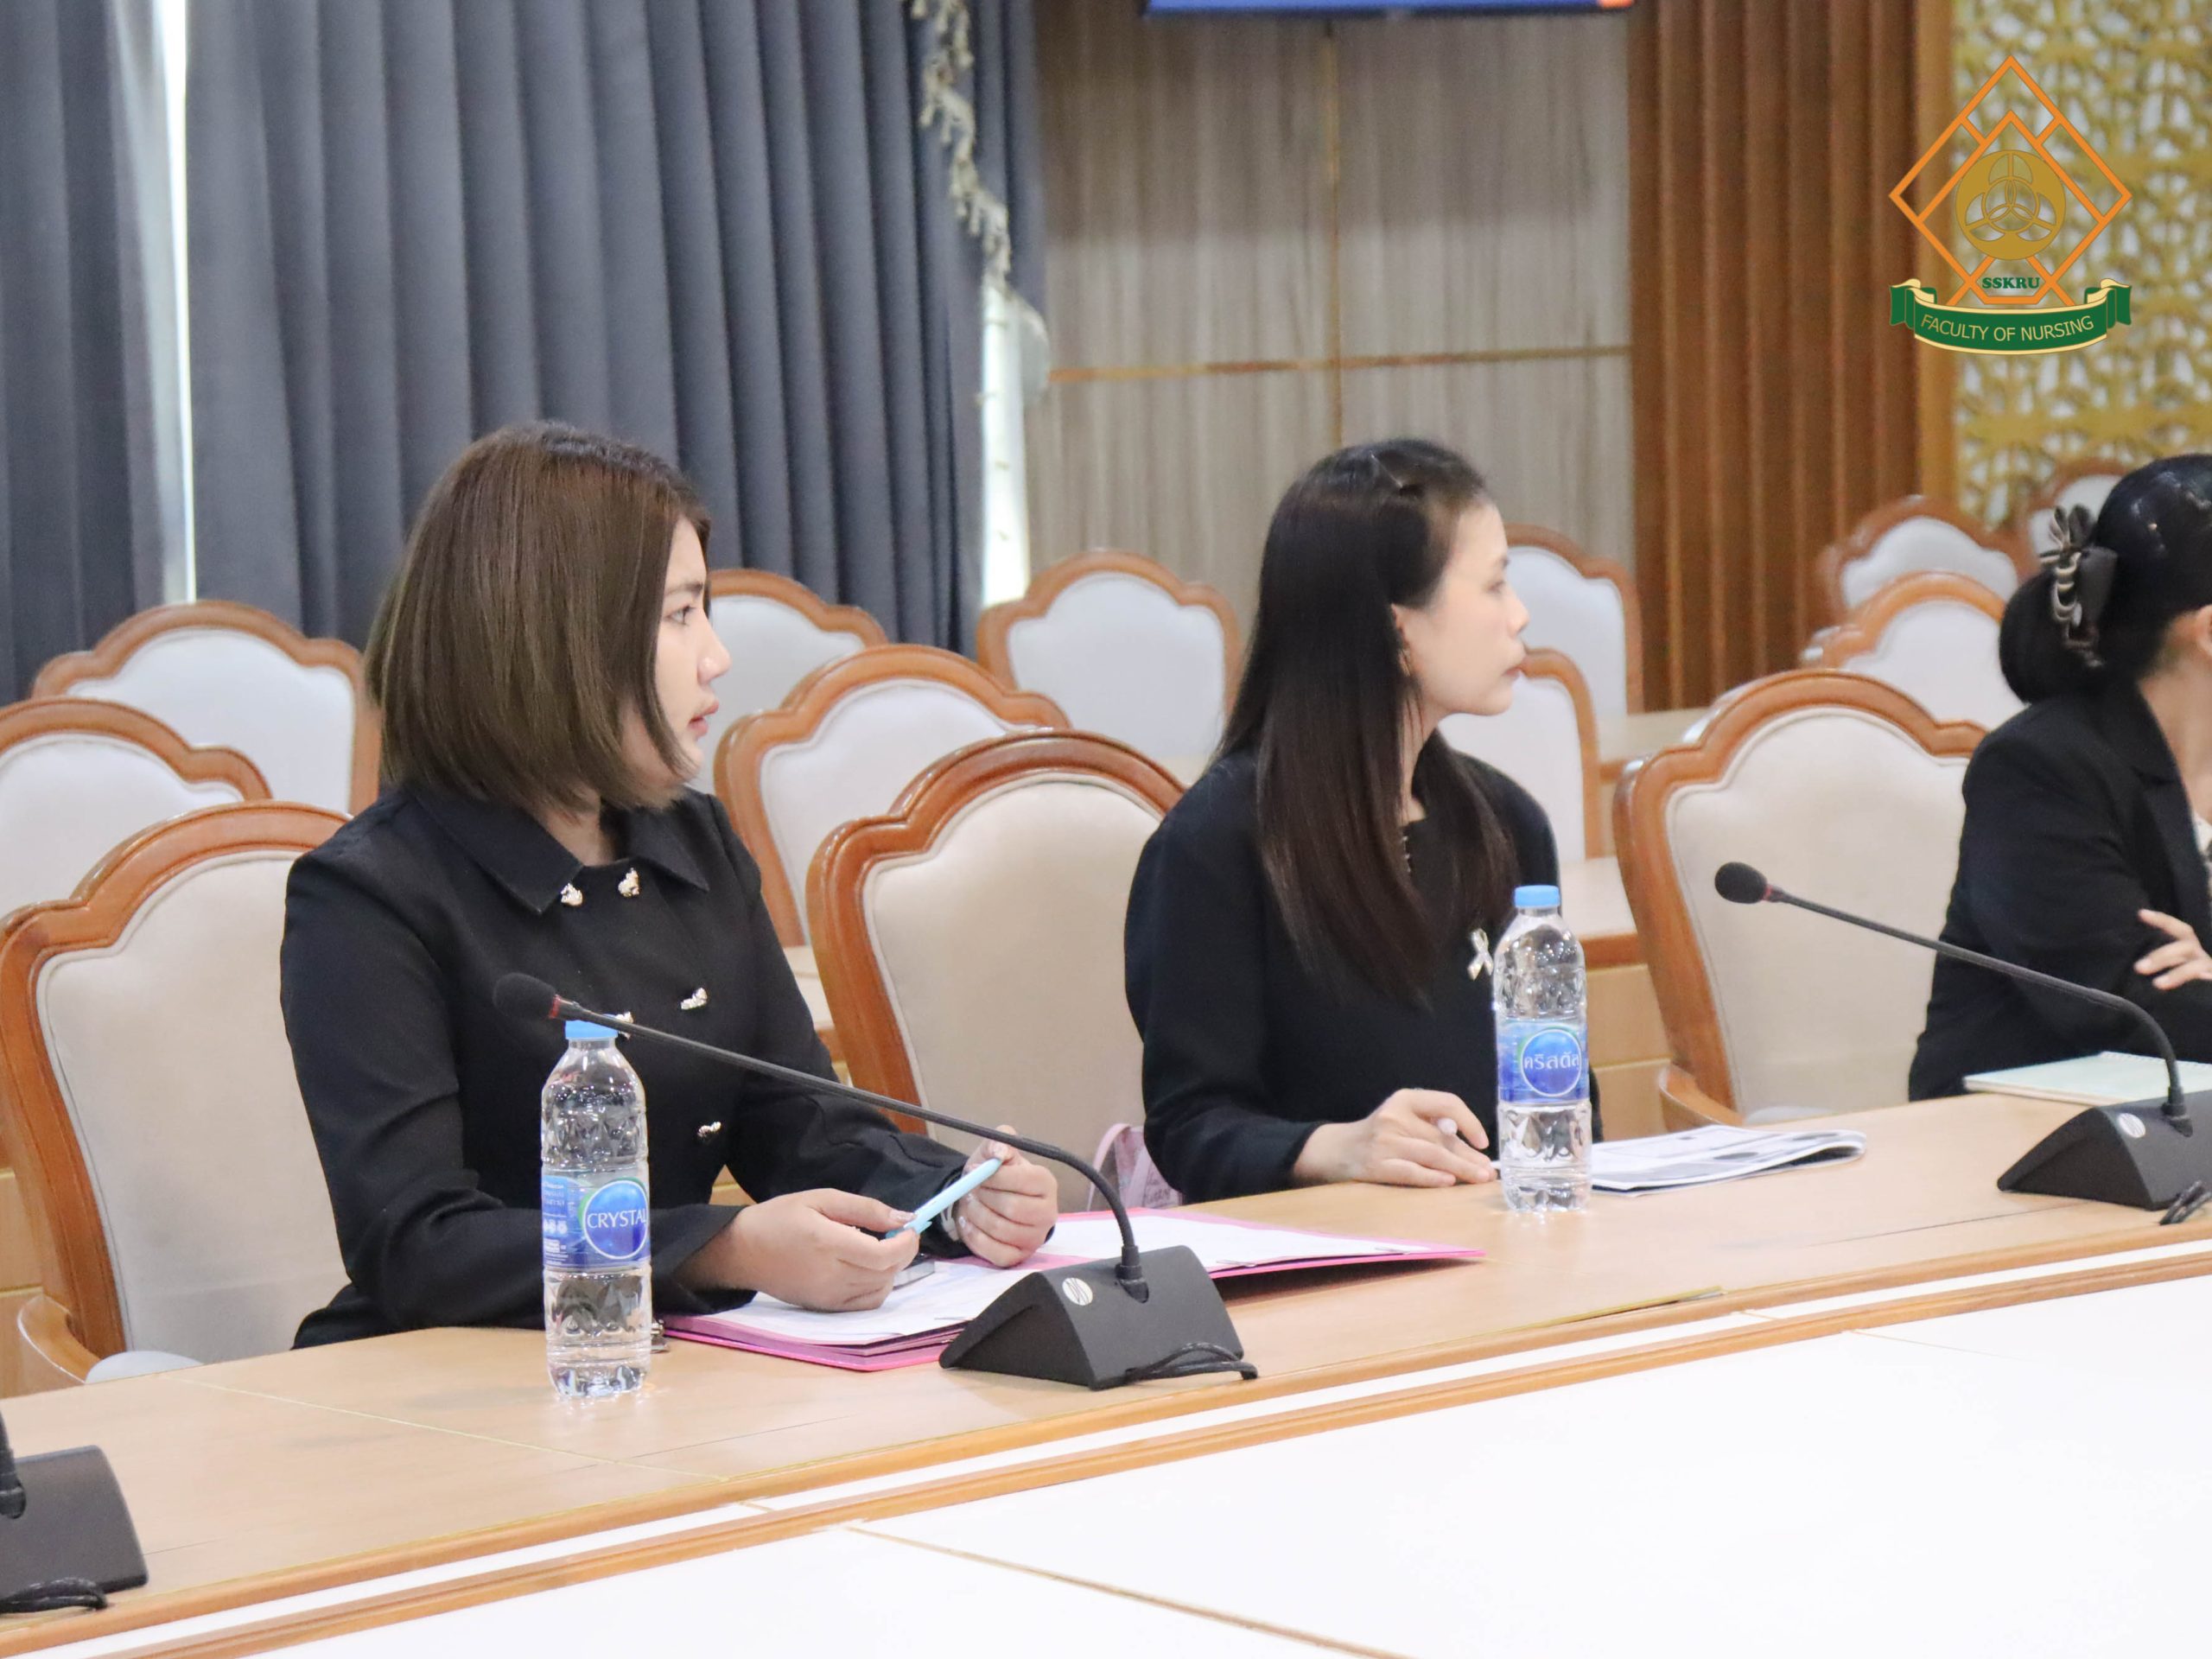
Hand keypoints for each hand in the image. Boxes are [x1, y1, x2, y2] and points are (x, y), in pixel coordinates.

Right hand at [710, 1189, 919, 1310]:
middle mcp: (831, 1276)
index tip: (910, 1227)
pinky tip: (869, 1269)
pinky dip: (878, 1287)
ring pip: (880, 1290)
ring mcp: (828, 1297)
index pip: (884, 1255)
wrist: (741, 1251)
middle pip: (886, 1273)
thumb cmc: (778, 1218)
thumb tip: (904, 1217)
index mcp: (828, 1244)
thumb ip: (865, 1209)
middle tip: (899, 1233)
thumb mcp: (820, 1199)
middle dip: (903, 1253)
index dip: (906, 1243)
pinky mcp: (825, 1308)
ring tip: (882, 1248)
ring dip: (892, 1269)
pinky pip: (865, 1303)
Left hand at [948, 1129, 1057, 1266]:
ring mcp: (1035, 1238)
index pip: (1024, 1181)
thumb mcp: (993, 1152)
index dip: (995, 1177)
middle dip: (984, 1198)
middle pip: (1013, 1208)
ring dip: (977, 1215)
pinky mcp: (1019, 1257)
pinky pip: (996, 1253)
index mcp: (1046, 1183)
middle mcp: (1048, 1213)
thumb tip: (999, 1152)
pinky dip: (975, 1237)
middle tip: (971, 1190)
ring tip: (970, 1204)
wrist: (986, 1201)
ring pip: (1001, 1230)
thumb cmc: (994, 1176)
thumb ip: (997, 1142)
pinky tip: (969, 1224)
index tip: (974, 1172)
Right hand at [1291, 1089, 1494, 1187]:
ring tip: (1478, 1179)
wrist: (1336, 1150)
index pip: (1447, 1102)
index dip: (1469, 1121)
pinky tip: (1448, 1182)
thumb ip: (1432, 1127)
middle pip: (1442, 1136)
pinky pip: (1411, 1172)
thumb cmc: (1379, 1136)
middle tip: (1488, 1172)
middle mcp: (1395, 1117)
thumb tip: (1474, 1152)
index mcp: (1404, 1100)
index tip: (1482, 1141)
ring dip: (1460, 1168)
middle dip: (1469, 1156)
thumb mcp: (1401, 1119)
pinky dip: (1432, 1177)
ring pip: (1431, 1154)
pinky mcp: (1377, 1166)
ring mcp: (1385, 1141)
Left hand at [2136, 909, 2211, 990]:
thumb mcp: (2172, 970)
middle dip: (2162, 955)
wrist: (2211, 1004)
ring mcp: (2209, 970)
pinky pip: (2206, 983)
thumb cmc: (2185, 985)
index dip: (2162, 921)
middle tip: (2138, 968)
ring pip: (2196, 966)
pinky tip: (2187, 992)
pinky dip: (2196, 984)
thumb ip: (2156, 966)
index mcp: (2188, 951)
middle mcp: (2200, 957)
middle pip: (2185, 947)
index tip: (2141, 914)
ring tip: (2157, 984)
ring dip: (2177, 974)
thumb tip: (2134, 965)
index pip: (2178, 930)